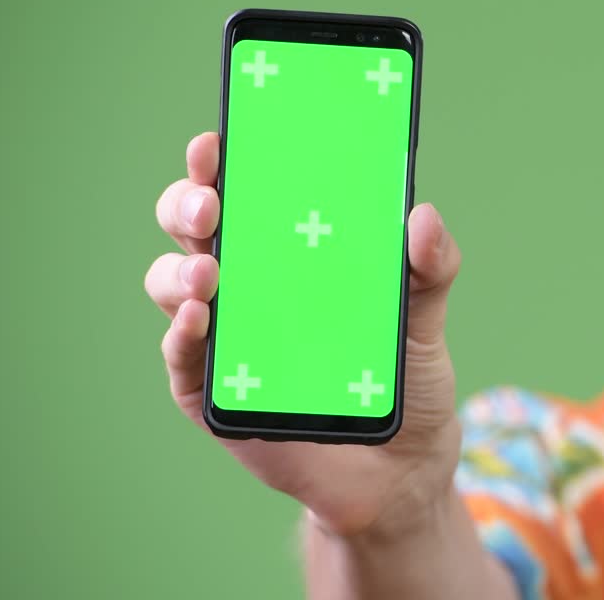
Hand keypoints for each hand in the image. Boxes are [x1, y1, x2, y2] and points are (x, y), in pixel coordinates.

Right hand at [145, 132, 463, 540]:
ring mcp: (224, 336)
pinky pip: (181, 358)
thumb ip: (430, 267)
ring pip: (173, 286)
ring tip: (212, 274)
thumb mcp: (424, 315)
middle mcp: (246, 284)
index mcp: (288, 251)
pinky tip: (201, 319)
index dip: (220, 161)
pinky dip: (183, 335)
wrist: (402, 464)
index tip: (218, 139)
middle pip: (193, 228)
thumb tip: (424, 215)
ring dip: (181, 272)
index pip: (243, 191)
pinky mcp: (214, 393)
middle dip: (188, 204)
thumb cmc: (404, 375)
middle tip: (211, 203)